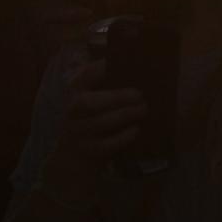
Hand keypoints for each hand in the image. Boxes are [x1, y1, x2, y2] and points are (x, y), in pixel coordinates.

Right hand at [43, 60, 145, 196]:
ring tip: (144, 109)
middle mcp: (72, 112)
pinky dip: (124, 136)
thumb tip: (148, 72)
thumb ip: (113, 87)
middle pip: (87, 102)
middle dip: (116, 97)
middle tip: (140, 95)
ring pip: (99, 122)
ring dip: (124, 114)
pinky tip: (136, 129)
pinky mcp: (87, 151)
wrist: (73, 159)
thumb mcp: (96, 102)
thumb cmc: (93, 122)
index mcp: (76, 93)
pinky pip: (106, 144)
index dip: (100, 68)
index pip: (84, 76)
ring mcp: (77, 133)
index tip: (119, 62)